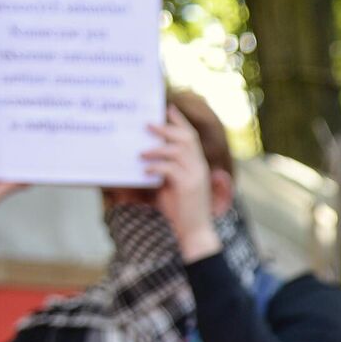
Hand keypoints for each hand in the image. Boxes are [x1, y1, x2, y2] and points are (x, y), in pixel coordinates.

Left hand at [141, 105, 220, 260]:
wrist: (195, 232)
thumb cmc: (181, 211)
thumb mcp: (172, 186)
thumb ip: (165, 170)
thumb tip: (147, 156)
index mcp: (198, 165)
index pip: (192, 137)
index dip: (180, 121)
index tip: (168, 109)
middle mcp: (200, 167)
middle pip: (187, 138)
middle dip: (167, 128)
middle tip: (148, 124)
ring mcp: (195, 176)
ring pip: (178, 150)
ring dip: (157, 149)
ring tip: (141, 153)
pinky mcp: (188, 186)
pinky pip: (170, 168)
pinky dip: (155, 167)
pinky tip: (145, 171)